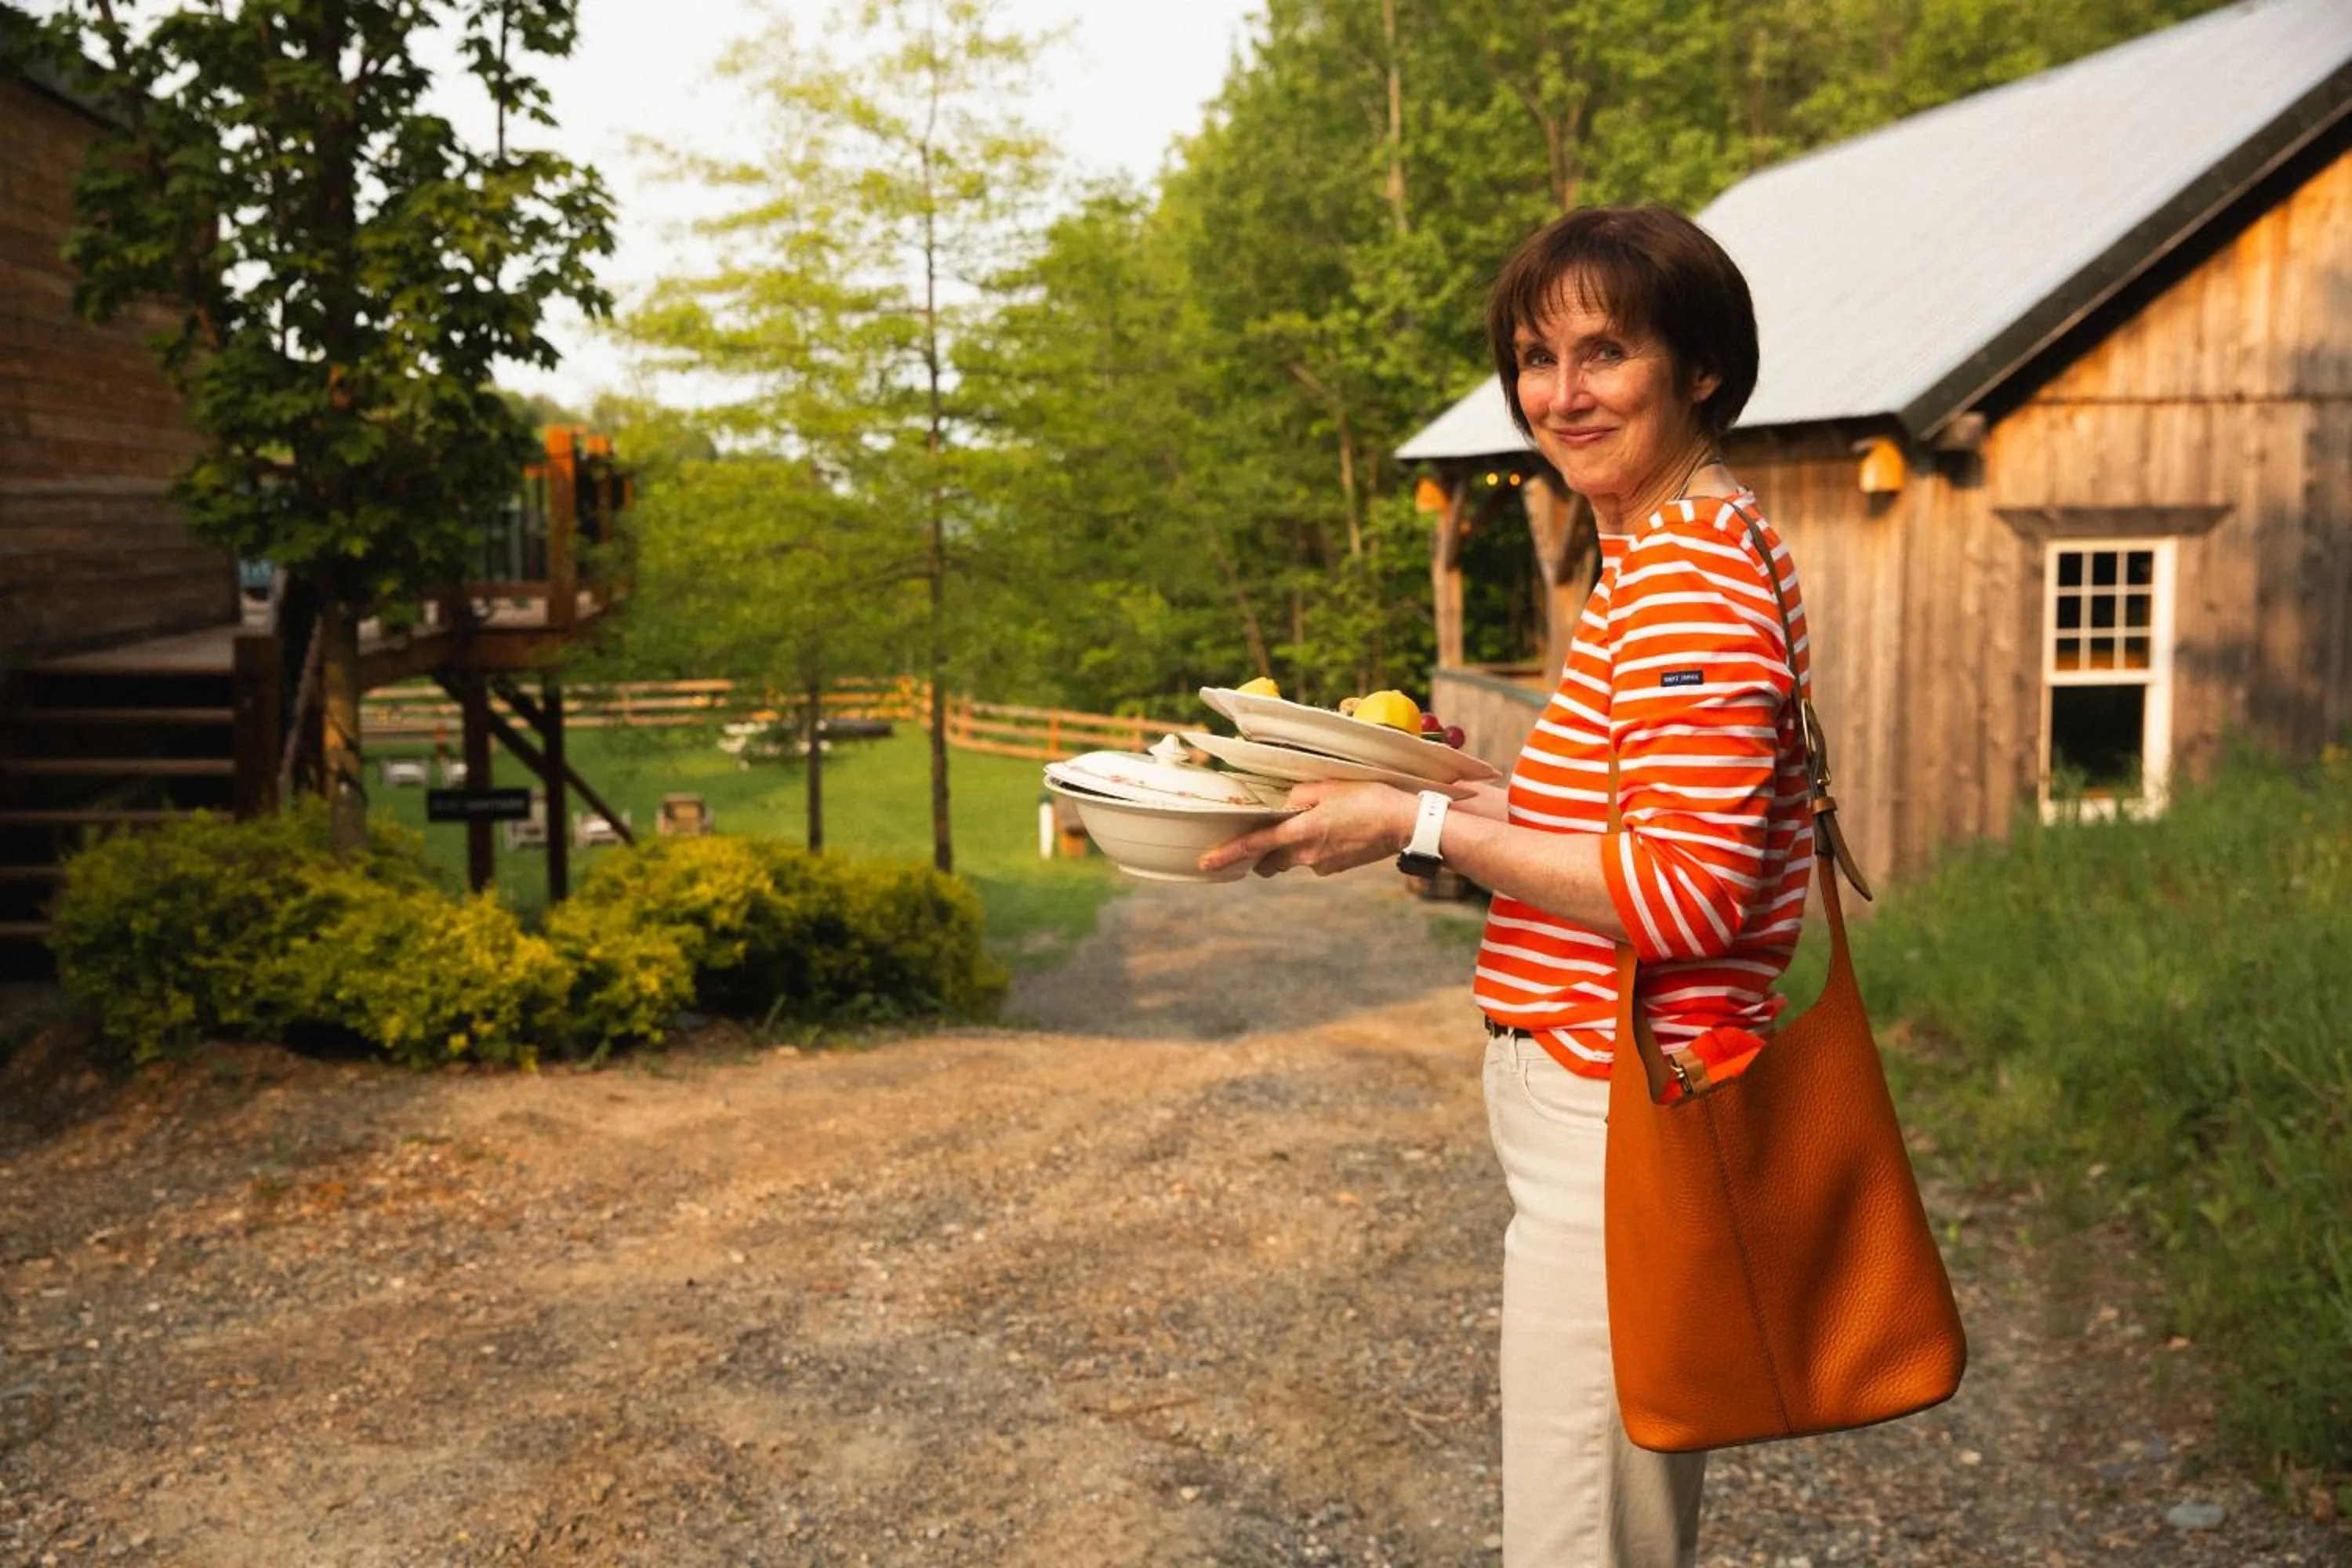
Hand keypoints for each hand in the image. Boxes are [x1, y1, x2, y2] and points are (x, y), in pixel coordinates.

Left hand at [1197, 780, 1417, 877]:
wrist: (1405, 824)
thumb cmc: (1370, 799)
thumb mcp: (1330, 786)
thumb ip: (1300, 795)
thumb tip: (1284, 802)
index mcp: (1301, 832)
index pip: (1254, 846)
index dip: (1228, 854)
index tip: (1207, 863)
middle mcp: (1308, 854)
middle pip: (1270, 859)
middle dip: (1260, 853)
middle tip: (1260, 836)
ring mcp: (1323, 865)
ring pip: (1292, 859)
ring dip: (1289, 846)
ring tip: (1309, 823)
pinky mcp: (1337, 867)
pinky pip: (1314, 859)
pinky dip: (1314, 847)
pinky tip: (1333, 829)